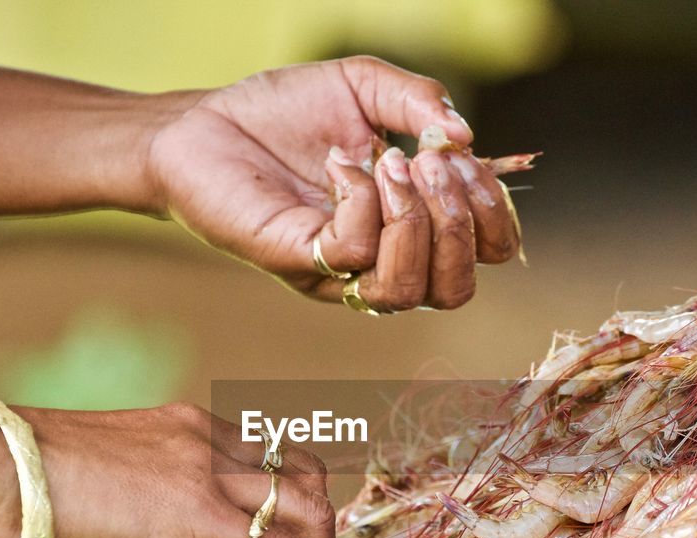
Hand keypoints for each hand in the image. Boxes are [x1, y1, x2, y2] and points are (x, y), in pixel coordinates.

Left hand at [147, 56, 521, 311]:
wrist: (202, 122)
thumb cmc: (281, 112)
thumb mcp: (364, 87)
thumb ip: (420, 102)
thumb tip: (465, 136)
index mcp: (411, 226)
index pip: (484, 256)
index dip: (494, 216)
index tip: (465, 160)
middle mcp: (381, 260)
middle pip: (455, 289)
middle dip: (457, 222)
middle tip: (428, 162)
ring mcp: (338, 269)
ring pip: (408, 291)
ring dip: (413, 221)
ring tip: (387, 163)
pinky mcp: (297, 260)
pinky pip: (353, 253)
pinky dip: (359, 201)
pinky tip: (337, 165)